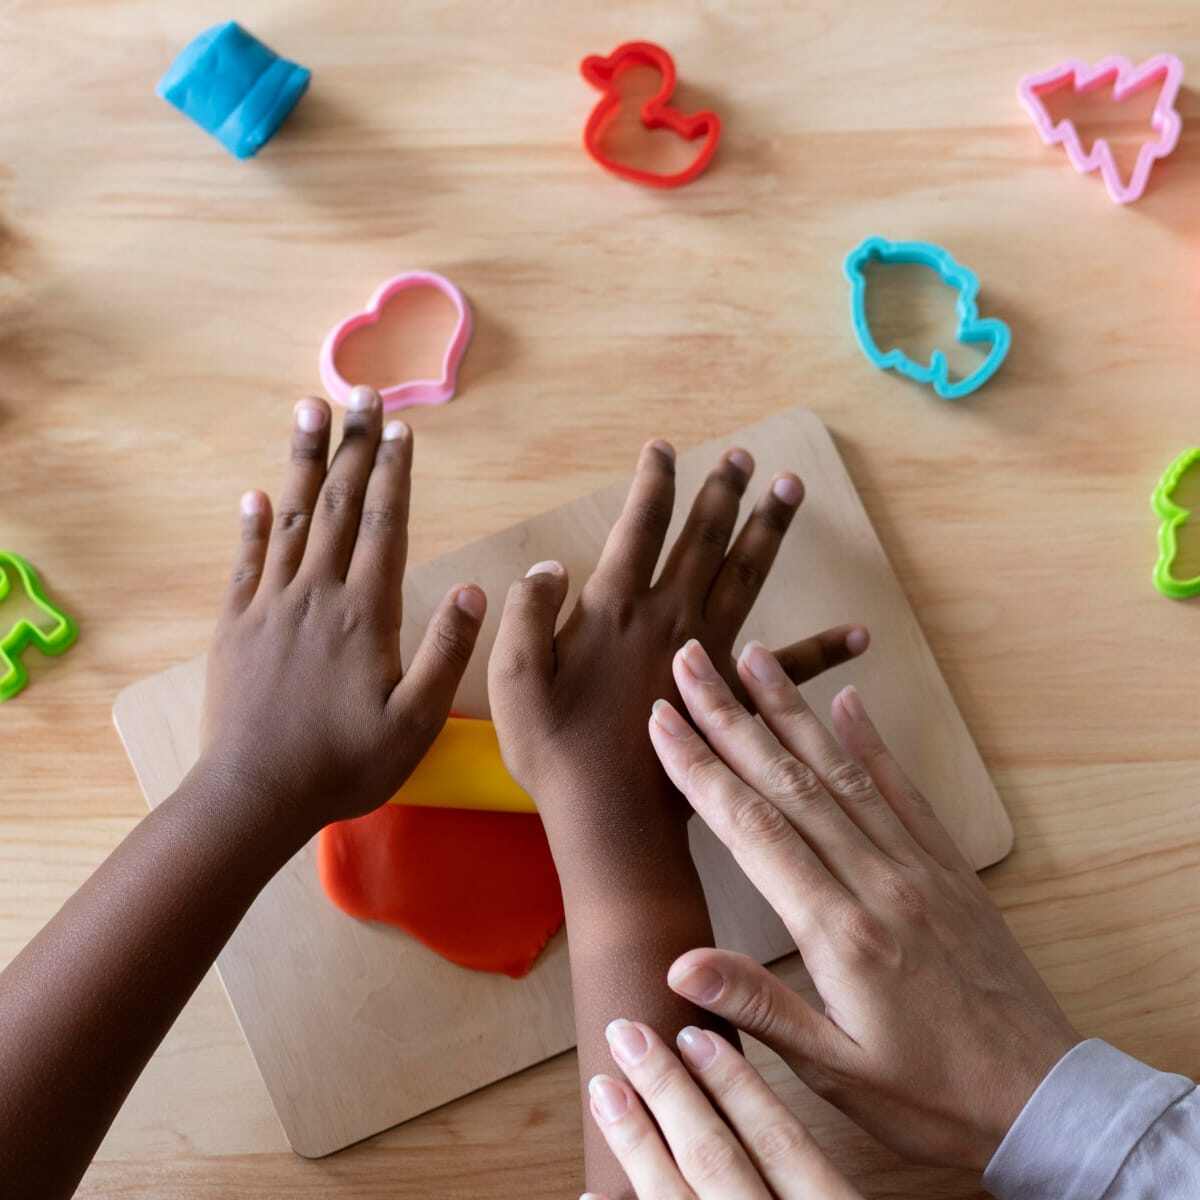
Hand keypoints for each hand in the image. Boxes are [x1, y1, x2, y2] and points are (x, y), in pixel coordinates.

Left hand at [199, 387, 486, 831]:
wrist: (253, 796)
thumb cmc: (345, 765)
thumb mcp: (415, 722)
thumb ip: (445, 654)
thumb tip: (473, 591)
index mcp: (365, 614)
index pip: (384, 526)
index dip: (393, 474)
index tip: (400, 428)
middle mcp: (317, 595)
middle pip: (337, 506)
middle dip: (352, 446)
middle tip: (360, 393)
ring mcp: (271, 607)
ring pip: (291, 519)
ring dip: (302, 463)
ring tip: (308, 411)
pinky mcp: (236, 627)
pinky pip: (245, 563)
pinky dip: (252, 526)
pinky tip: (256, 495)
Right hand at [488, 438, 868, 861]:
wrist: (611, 821)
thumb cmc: (556, 752)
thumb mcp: (514, 680)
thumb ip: (528, 615)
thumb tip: (549, 567)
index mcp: (616, 609)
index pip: (638, 528)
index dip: (651, 484)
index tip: (663, 448)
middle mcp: (672, 619)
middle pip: (703, 539)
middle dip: (722, 492)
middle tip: (744, 455)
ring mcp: (711, 656)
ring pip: (747, 576)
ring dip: (769, 529)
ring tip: (792, 486)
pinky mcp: (738, 700)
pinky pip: (791, 670)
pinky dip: (825, 650)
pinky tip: (861, 635)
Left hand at [585, 1019, 862, 1199]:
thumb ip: (822, 1182)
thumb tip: (773, 1118)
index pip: (782, 1141)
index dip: (737, 1085)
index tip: (696, 1033)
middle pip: (717, 1159)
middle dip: (668, 1092)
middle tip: (629, 1033)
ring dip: (635, 1142)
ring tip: (605, 1089)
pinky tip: (590, 1192)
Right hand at [648, 639, 1079, 1169]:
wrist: (1042, 1098)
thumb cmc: (932, 1097)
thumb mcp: (838, 1074)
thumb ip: (761, 1007)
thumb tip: (679, 963)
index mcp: (840, 930)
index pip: (752, 827)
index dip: (701, 768)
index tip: (662, 718)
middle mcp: (878, 880)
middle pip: (790, 780)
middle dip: (732, 715)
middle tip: (692, 660)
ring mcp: (917, 867)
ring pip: (843, 771)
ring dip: (793, 710)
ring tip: (757, 657)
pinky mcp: (948, 869)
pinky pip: (904, 791)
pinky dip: (873, 742)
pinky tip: (850, 701)